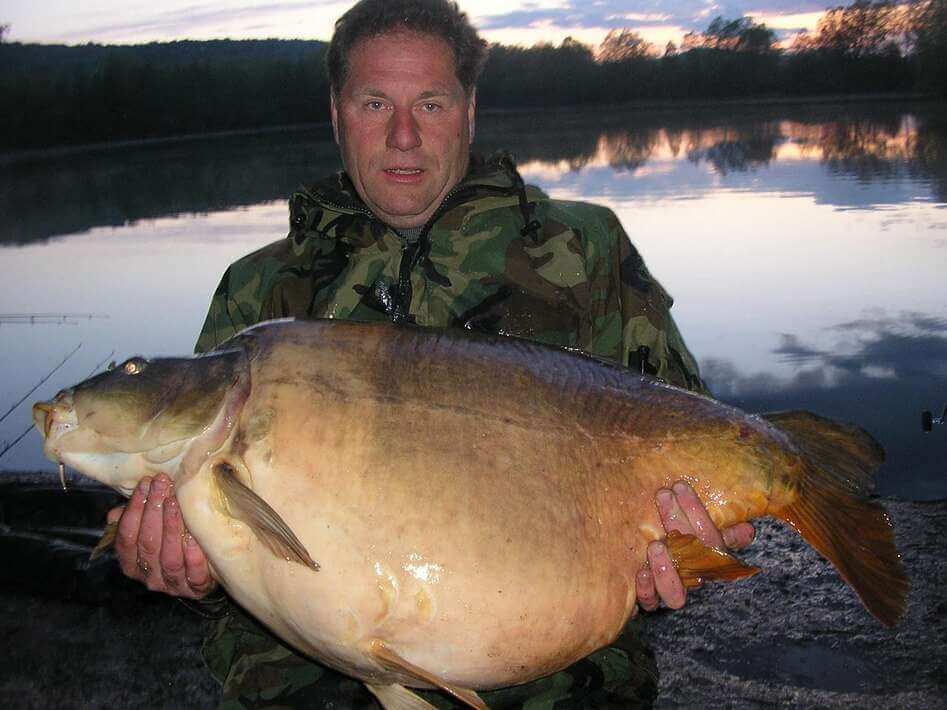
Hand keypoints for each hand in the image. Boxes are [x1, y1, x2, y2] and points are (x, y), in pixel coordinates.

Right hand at [107, 473, 216, 598]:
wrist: (208, 568)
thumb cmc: (172, 542)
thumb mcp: (149, 530)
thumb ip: (131, 521)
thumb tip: (113, 514)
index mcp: (132, 564)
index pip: (126, 537)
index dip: (133, 510)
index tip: (145, 483)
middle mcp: (148, 577)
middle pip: (147, 543)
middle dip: (153, 510)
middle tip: (163, 485)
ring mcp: (172, 584)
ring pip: (169, 557)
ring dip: (171, 528)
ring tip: (175, 502)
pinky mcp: (196, 588)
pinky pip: (193, 573)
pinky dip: (193, 555)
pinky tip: (193, 536)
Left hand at [635, 481, 754, 611]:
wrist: (643, 573)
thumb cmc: (679, 545)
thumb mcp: (700, 535)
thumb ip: (723, 533)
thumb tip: (748, 530)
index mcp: (708, 559)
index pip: (710, 536)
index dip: (697, 511)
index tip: (680, 486)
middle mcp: (693, 577)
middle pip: (693, 558)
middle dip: (679, 523)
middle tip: (664, 496)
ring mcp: (671, 590)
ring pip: (675, 593)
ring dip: (666, 569)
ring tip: (655, 545)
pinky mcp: (650, 599)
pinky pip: (650, 602)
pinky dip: (646, 589)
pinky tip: (640, 571)